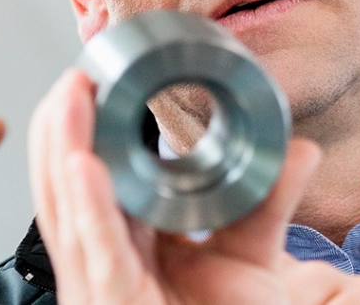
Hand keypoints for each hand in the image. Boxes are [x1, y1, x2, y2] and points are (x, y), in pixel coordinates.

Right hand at [29, 70, 359, 304]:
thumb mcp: (249, 258)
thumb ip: (269, 201)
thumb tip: (299, 149)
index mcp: (123, 242)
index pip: (87, 176)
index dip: (81, 128)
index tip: (91, 81)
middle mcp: (102, 259)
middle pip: (64, 186)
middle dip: (60, 128)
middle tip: (75, 76)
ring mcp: (99, 285)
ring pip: (65, 211)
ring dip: (63, 148)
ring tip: (70, 97)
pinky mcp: (112, 303)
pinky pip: (96, 254)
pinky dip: (87, 208)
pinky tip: (82, 164)